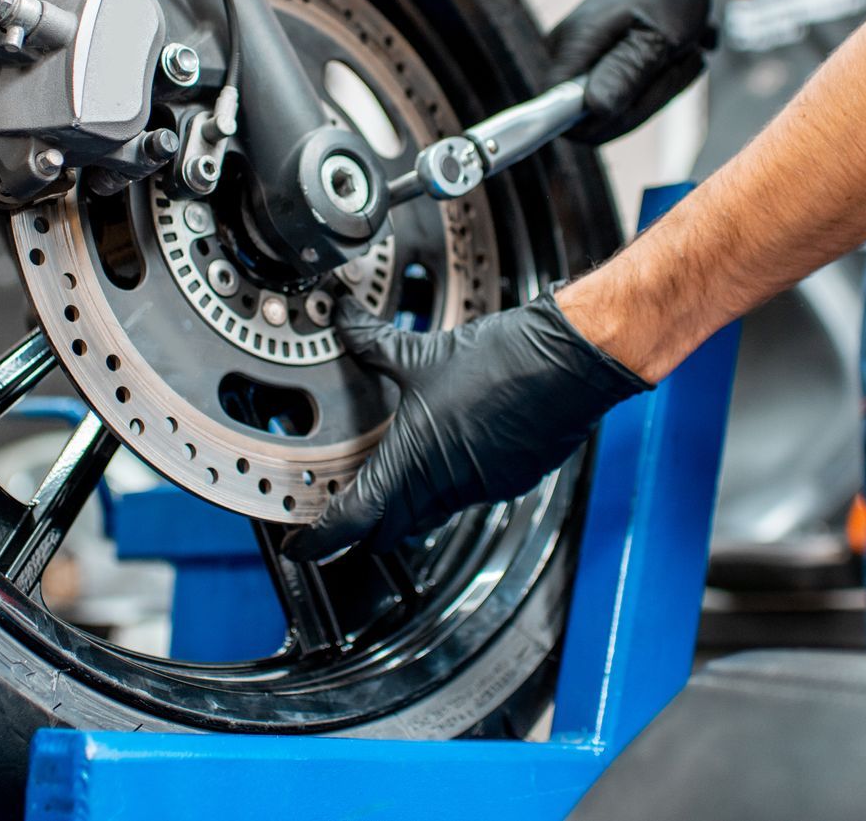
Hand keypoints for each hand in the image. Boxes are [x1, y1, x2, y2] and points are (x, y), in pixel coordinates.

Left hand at [285, 294, 648, 560]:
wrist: (566, 364)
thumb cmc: (501, 363)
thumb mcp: (421, 351)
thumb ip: (374, 343)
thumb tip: (342, 319)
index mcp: (413, 463)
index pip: (353, 520)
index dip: (320, 538)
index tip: (300, 545)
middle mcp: (445, 487)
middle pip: (389, 529)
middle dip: (363, 524)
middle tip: (342, 504)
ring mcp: (480, 488)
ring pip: (429, 513)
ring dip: (407, 501)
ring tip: (392, 468)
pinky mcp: (508, 479)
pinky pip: (466, 495)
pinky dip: (446, 482)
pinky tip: (448, 446)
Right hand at [547, 0, 726, 143]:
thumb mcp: (659, 36)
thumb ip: (627, 73)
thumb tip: (596, 108)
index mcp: (573, 46)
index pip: (559, 113)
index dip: (602, 119)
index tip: (640, 96)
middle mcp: (566, 53)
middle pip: (592, 116)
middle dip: (641, 101)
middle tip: (670, 63)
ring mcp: (581, 57)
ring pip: (613, 108)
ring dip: (653, 90)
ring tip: (673, 54)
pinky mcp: (597, 60)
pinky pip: (622, 94)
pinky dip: (652, 82)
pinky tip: (667, 56)